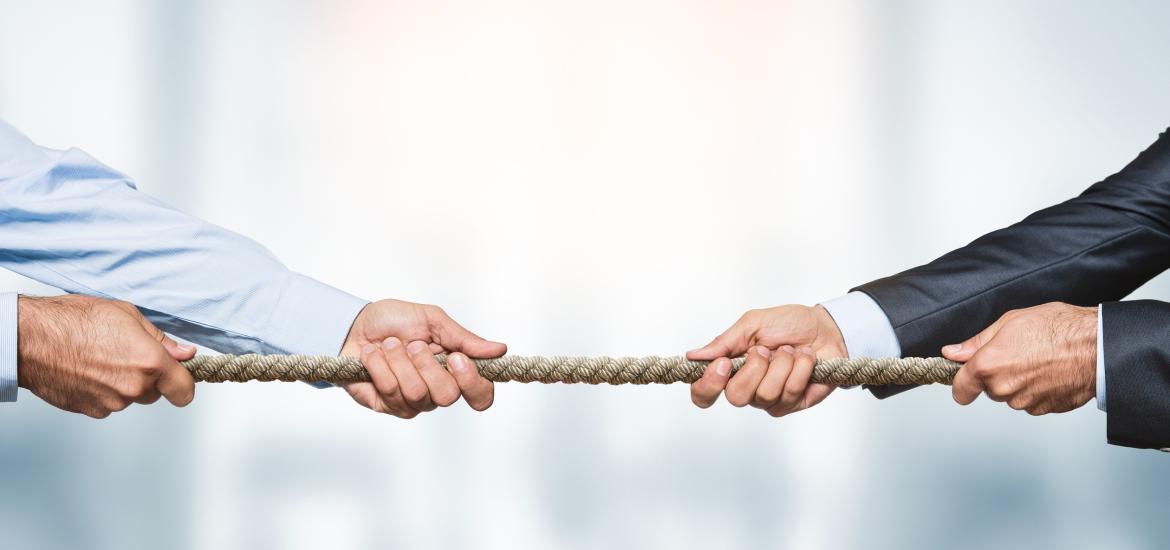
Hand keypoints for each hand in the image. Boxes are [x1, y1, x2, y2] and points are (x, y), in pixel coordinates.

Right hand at [17, 295, 196, 417]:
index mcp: (149, 362)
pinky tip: (87, 371)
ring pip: (131, 398)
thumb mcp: (127, 315)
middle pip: (156, 393)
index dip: (183, 385)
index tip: (179, 378)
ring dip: (124, 384)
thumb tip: (185, 353)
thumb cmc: (74, 320)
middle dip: (148, 378)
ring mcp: (111, 402)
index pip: (184, 391)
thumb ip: (161, 339)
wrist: (30, 339)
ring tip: (101, 359)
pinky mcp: (91, 411)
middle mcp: (134, 387)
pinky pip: (108, 404)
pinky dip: (103, 392)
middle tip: (127, 355)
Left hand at [339, 299, 505, 417]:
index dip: (473, 383)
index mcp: (456, 370)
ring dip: (399, 361)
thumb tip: (499, 349)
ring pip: (417, 394)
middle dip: (427, 365)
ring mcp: (413, 402)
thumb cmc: (394, 321)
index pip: (480, 395)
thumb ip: (463, 338)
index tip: (456, 358)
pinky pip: (390, 391)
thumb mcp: (431, 320)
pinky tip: (372, 355)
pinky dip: (380, 366)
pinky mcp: (388, 405)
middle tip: (413, 344)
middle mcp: (438, 391)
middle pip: (448, 396)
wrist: (353, 326)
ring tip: (388, 345)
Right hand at [687, 304, 846, 415]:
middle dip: (755, 368)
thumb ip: (723, 342)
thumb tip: (693, 355)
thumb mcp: (751, 324)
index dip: (708, 385)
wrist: (826, 328)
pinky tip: (805, 358)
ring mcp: (770, 399)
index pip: (703, 393)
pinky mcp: (793, 403)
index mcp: (730, 369)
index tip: (724, 364)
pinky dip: (800, 368)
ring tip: (791, 351)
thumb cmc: (788, 324)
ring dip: (782, 364)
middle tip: (766, 350)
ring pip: (765, 394)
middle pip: (736, 397)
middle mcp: (746, 388)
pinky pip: (790, 392)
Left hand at [943, 302, 1096, 414]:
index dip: (961, 384)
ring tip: (1039, 360)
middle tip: (1018, 354)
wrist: (1098, 346)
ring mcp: (1026, 402)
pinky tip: (1050, 372)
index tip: (964, 381)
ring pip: (1011, 396)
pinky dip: (1037, 391)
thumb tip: (952, 353)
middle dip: (998, 375)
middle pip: (989, 389)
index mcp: (989, 366)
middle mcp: (1004, 388)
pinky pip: (1032, 402)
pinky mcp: (1045, 409)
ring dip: (1019, 383)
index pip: (960, 389)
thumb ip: (976, 342)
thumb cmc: (1058, 328)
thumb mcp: (1010, 322)